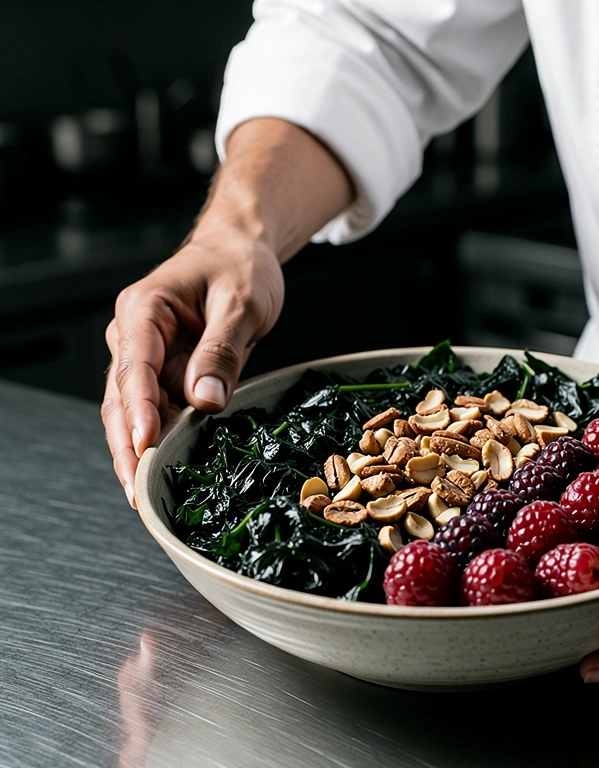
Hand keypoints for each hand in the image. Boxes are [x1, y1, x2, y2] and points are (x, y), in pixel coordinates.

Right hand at [102, 240, 283, 506]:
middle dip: (128, 446)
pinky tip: (165, 469)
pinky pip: (158, 409)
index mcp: (145, 310)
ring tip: (144, 493)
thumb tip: (205, 400)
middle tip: (138, 491)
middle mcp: (135, 335)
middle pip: (123, 398)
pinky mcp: (165, 370)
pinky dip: (160, 438)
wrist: (242, 250)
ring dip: (139, 450)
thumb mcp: (241, 304)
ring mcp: (147, 355)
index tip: (146, 446)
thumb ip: (223, 351)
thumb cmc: (239, 266)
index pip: (135, 367)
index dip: (140, 411)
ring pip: (134, 410)